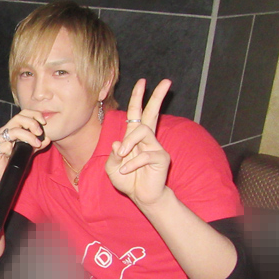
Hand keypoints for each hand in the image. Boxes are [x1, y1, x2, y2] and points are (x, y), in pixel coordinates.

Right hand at [0, 110, 50, 179]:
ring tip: (36, 144)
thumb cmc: (14, 160)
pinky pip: (5, 145)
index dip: (34, 114)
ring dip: (28, 136)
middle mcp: (4, 131)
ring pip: (13, 131)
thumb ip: (38, 144)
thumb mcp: (29, 151)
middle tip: (40, 133)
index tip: (44, 122)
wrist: (1, 174)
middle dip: (32, 123)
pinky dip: (12, 148)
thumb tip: (48, 139)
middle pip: (17, 118)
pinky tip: (13, 154)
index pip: (23, 114)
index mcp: (12, 128)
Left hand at [105, 79, 171, 206]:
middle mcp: (146, 139)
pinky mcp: (161, 157)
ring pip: (142, 131)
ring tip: (121, 157)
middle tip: (166, 82)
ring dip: (129, 143)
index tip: (143, 82)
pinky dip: (131, 164)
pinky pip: (144, 154)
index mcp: (134, 138)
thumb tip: (117, 143)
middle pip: (152, 113)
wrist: (141, 196)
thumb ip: (112, 156)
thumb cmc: (127, 180)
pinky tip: (126, 172)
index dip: (139, 98)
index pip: (136, 114)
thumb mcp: (112, 168)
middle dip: (157, 96)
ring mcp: (155, 146)